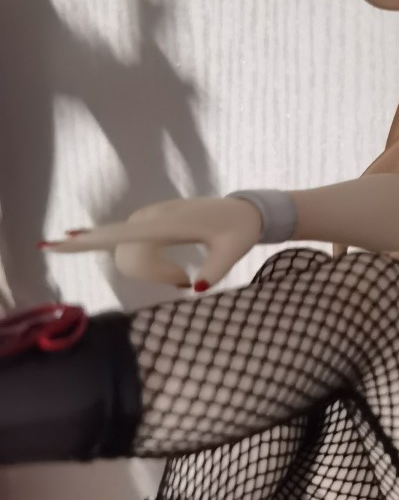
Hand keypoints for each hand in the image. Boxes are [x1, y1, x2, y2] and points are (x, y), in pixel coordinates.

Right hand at [41, 196, 262, 289]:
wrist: (244, 210)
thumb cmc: (239, 230)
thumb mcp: (234, 251)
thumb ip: (216, 270)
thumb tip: (196, 289)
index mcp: (169, 222)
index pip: (121, 232)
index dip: (88, 240)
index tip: (53, 243)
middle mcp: (152, 218)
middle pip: (125, 254)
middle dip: (147, 275)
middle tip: (185, 283)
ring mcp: (149, 218)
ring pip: (129, 253)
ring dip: (151, 272)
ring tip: (185, 278)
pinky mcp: (151, 221)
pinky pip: (134, 247)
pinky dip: (149, 265)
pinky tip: (169, 272)